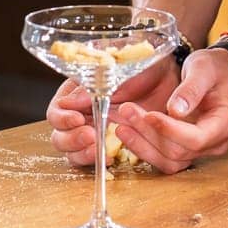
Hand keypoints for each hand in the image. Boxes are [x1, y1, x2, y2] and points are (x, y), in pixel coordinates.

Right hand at [47, 54, 178, 166]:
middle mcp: (81, 113)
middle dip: (71, 139)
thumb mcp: (120, 70)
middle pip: (59, 135)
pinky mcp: (111, 145)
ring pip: (73, 152)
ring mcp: (95, 131)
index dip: (62, 118)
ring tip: (99, 149)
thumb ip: (95, 86)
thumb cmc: (144, 65)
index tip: (77, 119)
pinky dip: (98, 161)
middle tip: (91, 136)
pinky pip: (95, 158)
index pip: (56, 110)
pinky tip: (111, 157)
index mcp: (77, 91)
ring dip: (82, 154)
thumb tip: (69, 103)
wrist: (170, 78)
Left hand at [110, 48, 227, 173]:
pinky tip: (130, 134)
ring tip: (122, 126)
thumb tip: (175, 110)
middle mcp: (216, 142)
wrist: (220, 73)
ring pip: (170, 160)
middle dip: (149, 133)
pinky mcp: (188, 149)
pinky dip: (146, 149)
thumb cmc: (216, 69)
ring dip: (143, 145)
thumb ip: (191, 88)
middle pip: (179, 151)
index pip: (196, 138)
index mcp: (226, 123)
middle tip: (127, 112)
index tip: (148, 114)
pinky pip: (166, 158)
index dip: (169, 130)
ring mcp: (203, 149)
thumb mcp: (204, 68)